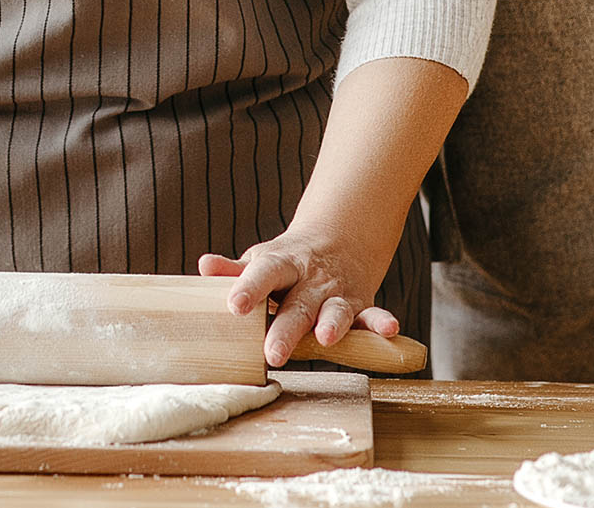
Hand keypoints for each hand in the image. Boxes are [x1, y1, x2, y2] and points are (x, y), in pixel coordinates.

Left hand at [198, 224, 398, 367]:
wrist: (336, 239)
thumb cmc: (285, 261)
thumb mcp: (261, 260)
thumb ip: (235, 270)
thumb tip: (204, 266)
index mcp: (281, 264)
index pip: (263, 273)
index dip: (248, 288)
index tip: (234, 305)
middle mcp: (309, 279)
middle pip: (296, 303)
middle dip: (286, 328)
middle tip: (272, 353)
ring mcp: (336, 292)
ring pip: (335, 309)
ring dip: (333, 323)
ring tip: (326, 339)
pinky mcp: (359, 305)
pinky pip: (372, 314)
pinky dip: (381, 323)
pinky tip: (389, 331)